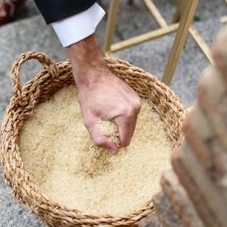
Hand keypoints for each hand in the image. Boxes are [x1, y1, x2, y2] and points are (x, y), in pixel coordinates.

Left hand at [66, 34, 140, 153]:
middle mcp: (135, 108)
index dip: (114, 142)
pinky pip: (131, 114)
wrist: (93, 74)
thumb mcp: (90, 121)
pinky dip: (123, 116)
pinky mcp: (136, 97)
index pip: (125, 141)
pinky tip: (111, 107)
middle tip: (103, 123)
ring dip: (120, 125)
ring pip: (131, 124)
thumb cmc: (89, 97)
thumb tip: (114, 152)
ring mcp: (137, 102)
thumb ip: (100, 139)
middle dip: (117, 133)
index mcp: (126, 115)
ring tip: (107, 114)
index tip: (103, 133)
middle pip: (130, 133)